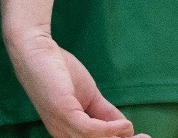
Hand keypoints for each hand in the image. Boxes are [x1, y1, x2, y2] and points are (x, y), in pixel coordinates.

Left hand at [5, 28, 135, 137]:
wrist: (35, 49)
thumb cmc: (57, 72)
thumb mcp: (88, 97)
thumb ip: (105, 113)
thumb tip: (126, 127)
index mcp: (67, 134)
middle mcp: (63, 134)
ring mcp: (61, 126)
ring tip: (142, 137)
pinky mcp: (63, 113)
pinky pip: (90, 130)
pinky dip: (110, 130)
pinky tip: (126, 124)